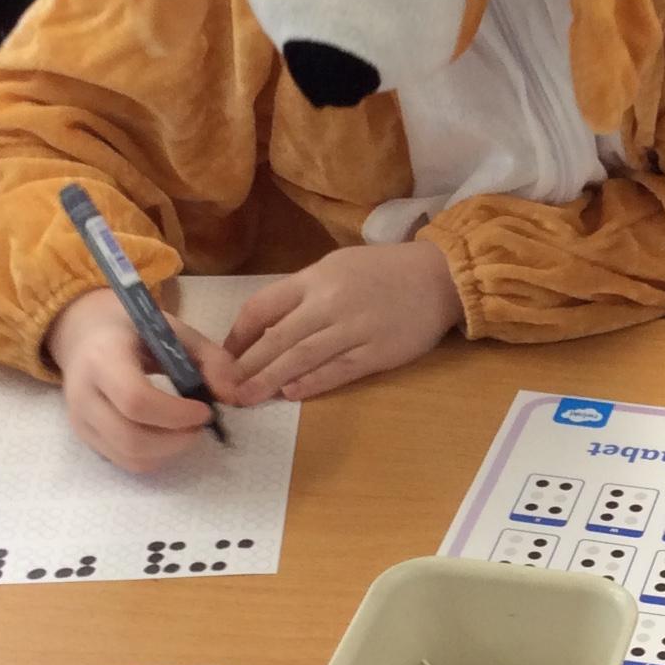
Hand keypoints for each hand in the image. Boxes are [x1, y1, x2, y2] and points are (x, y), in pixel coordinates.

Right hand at [46, 286, 244, 474]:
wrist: (84, 335)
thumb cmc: (133, 330)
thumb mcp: (174, 331)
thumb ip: (209, 358)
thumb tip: (232, 394)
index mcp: (103, 357)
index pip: (136, 400)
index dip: (176, 413)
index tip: (204, 410)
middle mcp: (83, 393)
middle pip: (131, 438)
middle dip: (177, 440)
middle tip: (200, 424)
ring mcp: (80, 420)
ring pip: (129, 457)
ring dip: (169, 451)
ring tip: (186, 429)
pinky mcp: (85, 438)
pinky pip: (123, 461)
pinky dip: (154, 456)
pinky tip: (167, 435)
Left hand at [223, 243, 465, 403]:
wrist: (439, 277)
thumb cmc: (383, 271)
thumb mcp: (337, 267)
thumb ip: (303, 293)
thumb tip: (267, 327)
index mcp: (315, 277)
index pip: (262, 306)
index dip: (239, 335)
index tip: (225, 357)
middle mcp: (330, 302)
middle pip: (277, 337)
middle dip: (247, 365)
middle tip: (225, 388)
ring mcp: (355, 328)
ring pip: (303, 357)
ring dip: (271, 379)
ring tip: (248, 397)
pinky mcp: (377, 352)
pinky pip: (338, 370)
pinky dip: (313, 382)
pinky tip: (292, 393)